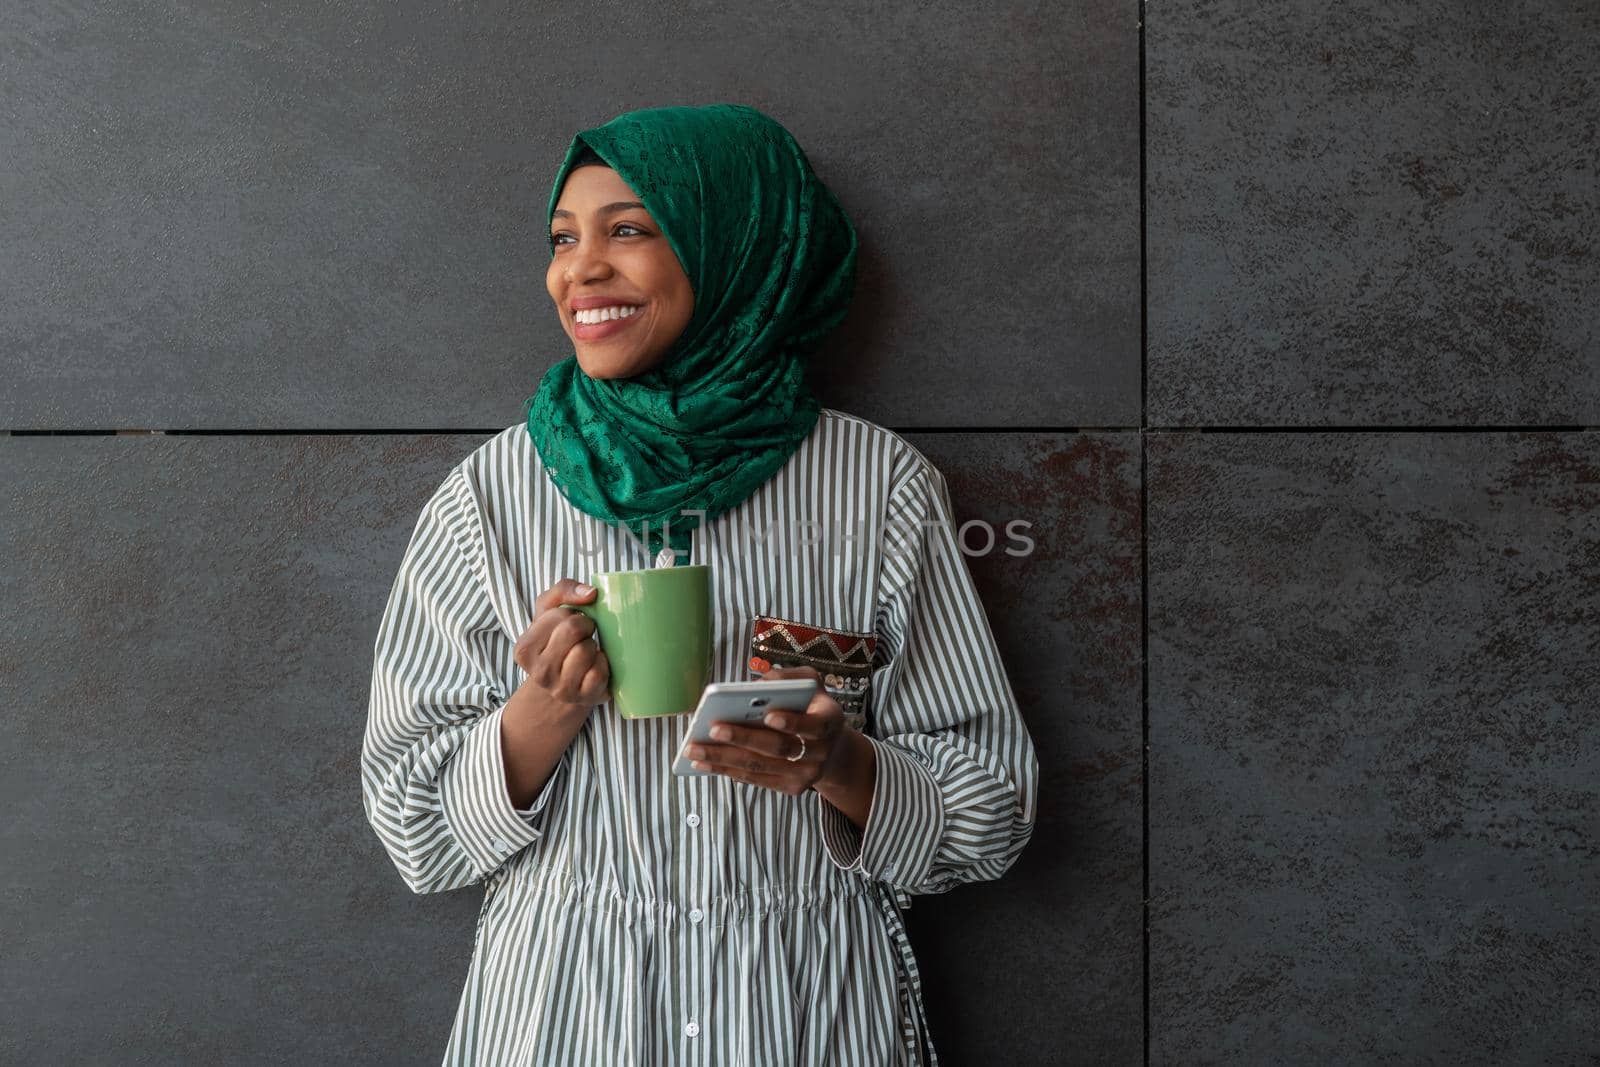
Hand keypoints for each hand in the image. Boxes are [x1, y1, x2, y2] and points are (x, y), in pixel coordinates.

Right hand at [512, 579, 610, 715]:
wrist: (563, 686)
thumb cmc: (557, 642)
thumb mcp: (549, 612)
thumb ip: (563, 590)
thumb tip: (590, 592)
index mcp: (524, 649)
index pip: (557, 617)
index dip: (572, 614)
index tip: (571, 622)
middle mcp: (539, 672)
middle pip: (572, 630)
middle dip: (585, 625)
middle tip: (584, 633)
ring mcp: (561, 689)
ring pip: (586, 650)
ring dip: (593, 645)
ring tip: (587, 650)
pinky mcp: (584, 698)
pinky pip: (600, 671)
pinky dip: (603, 662)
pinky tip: (595, 664)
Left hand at [682, 666, 850, 796]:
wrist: (831, 747)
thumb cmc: (811, 706)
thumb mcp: (810, 683)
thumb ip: (789, 677)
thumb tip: (759, 684)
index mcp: (829, 721)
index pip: (813, 726)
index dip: (792, 723)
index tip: (768, 715)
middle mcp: (822, 752)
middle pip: (779, 748)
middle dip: (743, 738)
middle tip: (713, 729)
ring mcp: (807, 774)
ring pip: (761, 767)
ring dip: (724, 759)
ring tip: (694, 749)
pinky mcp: (791, 788)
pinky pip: (756, 780)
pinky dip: (728, 771)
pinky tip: (705, 762)